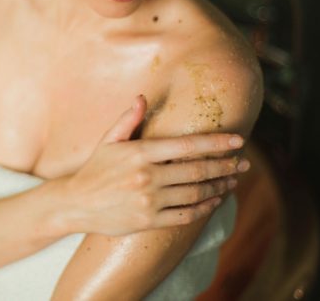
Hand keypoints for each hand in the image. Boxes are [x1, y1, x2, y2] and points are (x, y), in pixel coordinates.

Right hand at [65, 95, 248, 235]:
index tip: (237, 141)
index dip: (215, 143)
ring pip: (195, 193)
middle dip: (225, 165)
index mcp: (140, 153)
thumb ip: (128, 119)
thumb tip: (142, 98)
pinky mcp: (149, 221)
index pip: (186, 145)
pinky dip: (204, 208)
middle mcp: (147, 176)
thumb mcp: (108, 140)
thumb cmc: (95, 169)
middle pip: (196, 170)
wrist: (76, 203)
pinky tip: (214, 200)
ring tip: (234, 180)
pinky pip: (185, 215)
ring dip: (219, 186)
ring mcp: (149, 201)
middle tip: (244, 163)